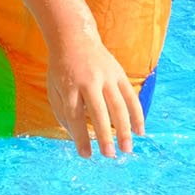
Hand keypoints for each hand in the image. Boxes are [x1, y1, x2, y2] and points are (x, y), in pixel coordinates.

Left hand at [47, 34, 144, 158]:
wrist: (74, 38)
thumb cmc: (62, 70)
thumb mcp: (54, 89)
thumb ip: (64, 113)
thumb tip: (78, 138)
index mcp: (70, 86)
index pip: (75, 116)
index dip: (80, 137)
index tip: (86, 155)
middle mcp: (89, 81)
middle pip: (98, 112)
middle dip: (105, 135)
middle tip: (109, 155)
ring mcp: (106, 76)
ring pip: (118, 105)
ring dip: (124, 129)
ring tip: (127, 149)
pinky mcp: (119, 73)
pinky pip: (131, 96)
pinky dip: (137, 114)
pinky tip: (140, 131)